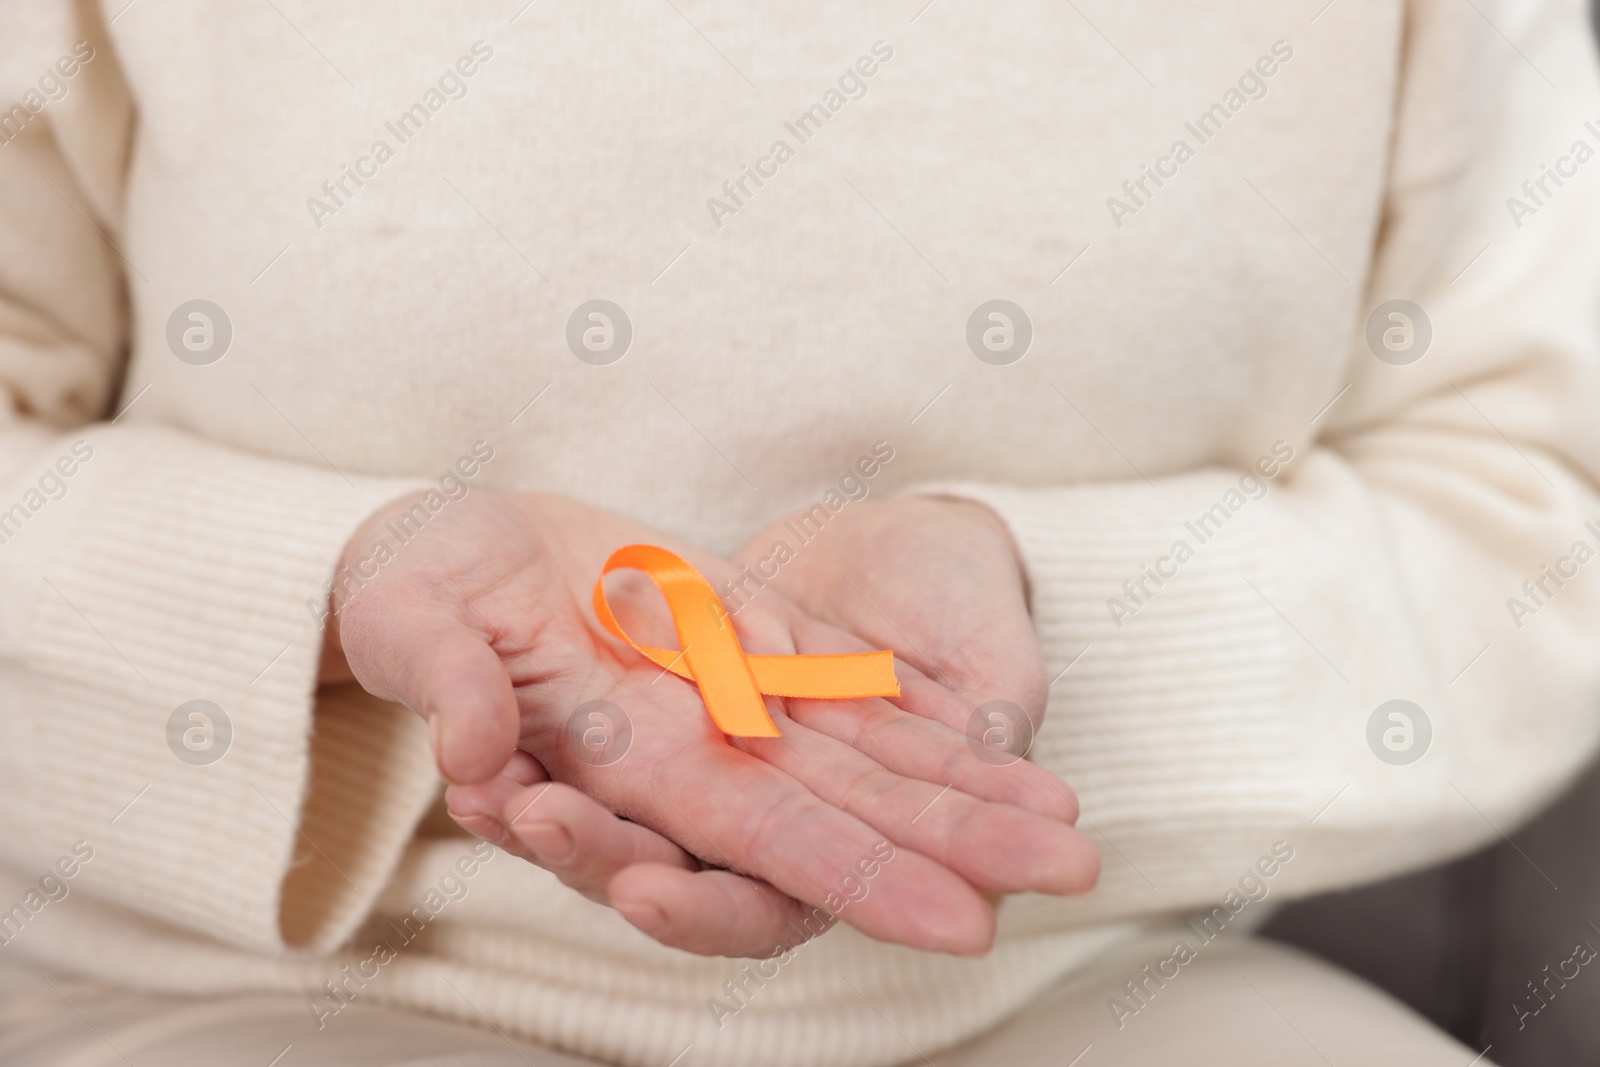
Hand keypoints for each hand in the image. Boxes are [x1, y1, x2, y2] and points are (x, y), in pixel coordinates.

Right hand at [327, 490, 1096, 957]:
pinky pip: (854, 699)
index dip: (857, 877)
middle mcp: (695, 754)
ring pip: (869, 767)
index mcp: (617, 762)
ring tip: (1069, 826)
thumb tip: (471, 754)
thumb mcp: (408, 616)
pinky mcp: (753, 648)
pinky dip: (930, 729)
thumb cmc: (413, 589)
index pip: (754, 837)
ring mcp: (734, 704)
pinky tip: (1005, 752)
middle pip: (847, 819)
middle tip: (1072, 873)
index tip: (958, 921)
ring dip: (969, 798)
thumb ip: (441, 678)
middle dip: (958, 852)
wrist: (452, 552)